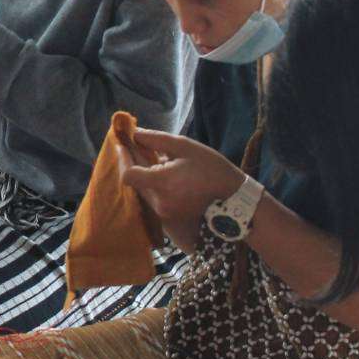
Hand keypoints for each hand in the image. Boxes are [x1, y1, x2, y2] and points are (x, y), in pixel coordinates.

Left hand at [121, 129, 246, 246]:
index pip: (128, 174)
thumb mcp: (186, 148)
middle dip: (134, 166)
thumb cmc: (213, 170)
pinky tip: (166, 181)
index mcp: (162, 183)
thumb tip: (135, 134)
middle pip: (135, 184)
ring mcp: (163, 216)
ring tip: (156, 164)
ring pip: (144, 195)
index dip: (123, 159)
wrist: (235, 201)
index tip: (123, 146)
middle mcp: (158, 203)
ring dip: (145, 179)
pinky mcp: (169, 224)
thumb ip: (157, 140)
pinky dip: (154, 191)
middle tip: (137, 150)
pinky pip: (154, 204)